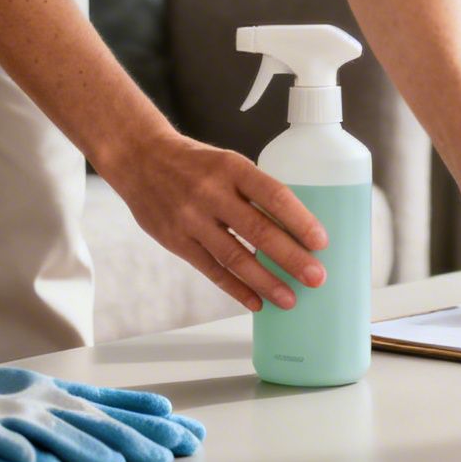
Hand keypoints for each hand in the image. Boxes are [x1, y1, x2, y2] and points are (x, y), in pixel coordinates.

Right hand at [99, 130, 328, 312]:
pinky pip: (211, 270)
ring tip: (290, 298)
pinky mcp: (176, 241)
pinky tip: (256, 301)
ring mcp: (191, 219)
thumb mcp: (227, 162)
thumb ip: (254, 190)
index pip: (273, 195)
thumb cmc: (195, 163)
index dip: (299, 220)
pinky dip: (236, 289)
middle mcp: (211, 193)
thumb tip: (294, 226)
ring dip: (266, 281)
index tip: (321, 241)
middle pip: (258, 230)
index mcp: (232, 168)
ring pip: (235, 257)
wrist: (139, 159)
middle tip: (316, 277)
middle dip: (290, 258)